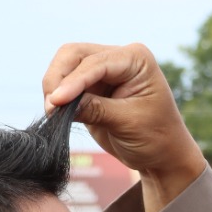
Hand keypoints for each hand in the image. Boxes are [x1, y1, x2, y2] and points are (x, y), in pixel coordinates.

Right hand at [42, 43, 206, 211]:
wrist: (160, 155)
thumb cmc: (155, 137)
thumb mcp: (128, 123)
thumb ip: (96, 109)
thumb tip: (61, 104)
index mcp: (136, 58)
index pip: (96, 63)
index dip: (73, 82)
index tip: (56, 102)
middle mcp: (118, 57)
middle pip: (73, 55)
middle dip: (58, 79)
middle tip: (51, 109)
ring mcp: (102, 70)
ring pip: (64, 66)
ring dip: (54, 88)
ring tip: (53, 114)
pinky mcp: (90, 87)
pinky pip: (64, 84)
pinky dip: (57, 97)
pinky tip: (56, 114)